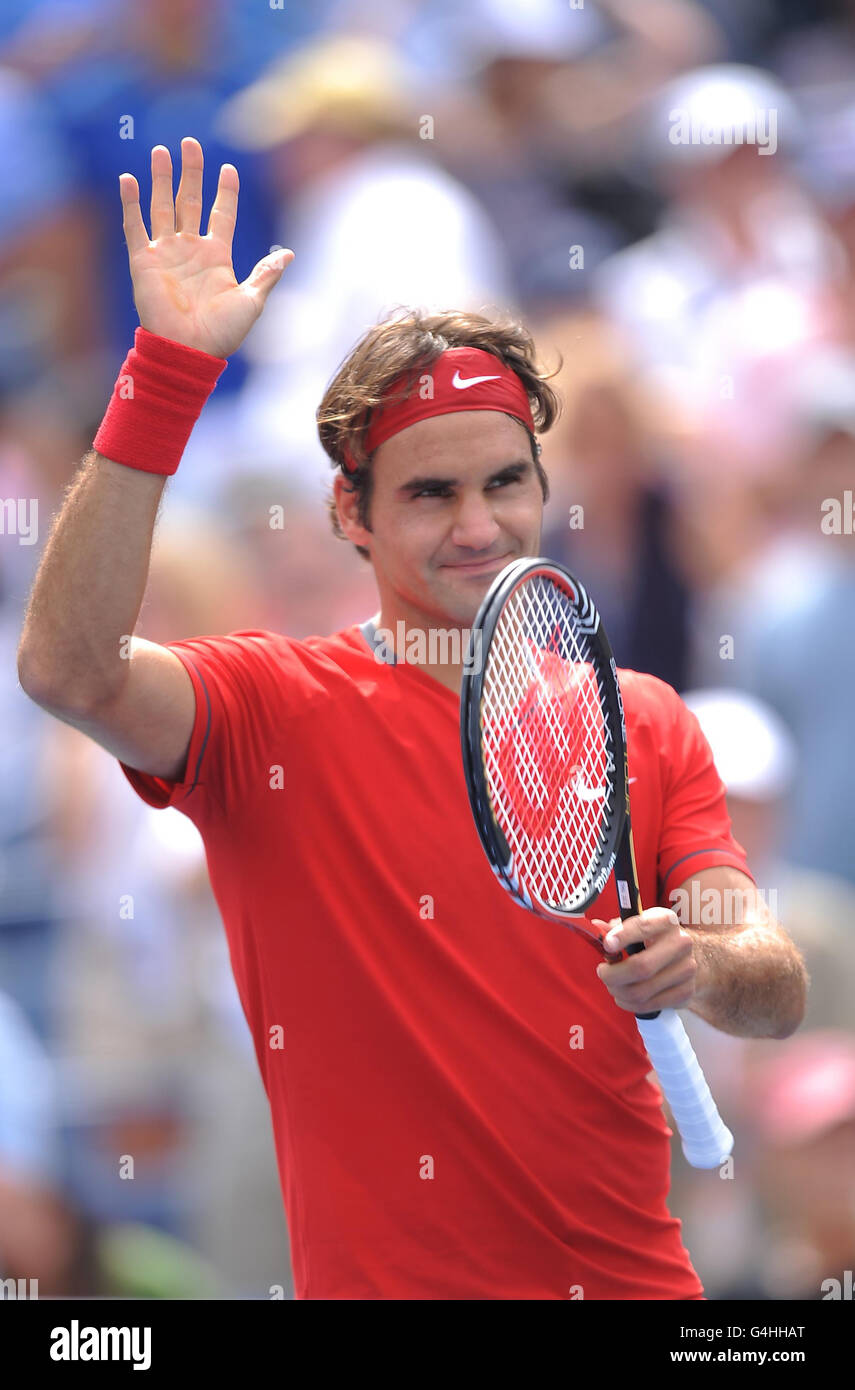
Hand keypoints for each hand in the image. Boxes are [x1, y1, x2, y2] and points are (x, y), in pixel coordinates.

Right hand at [119, 136, 293, 356]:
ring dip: (161, 178)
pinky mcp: (143, 261)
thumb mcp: (252, 301)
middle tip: (190, 143)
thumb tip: (290, 254)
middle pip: (190, 201)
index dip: (225, 191)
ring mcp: (166, 253)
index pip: (222, 214)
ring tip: (161, 151)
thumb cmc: (222, 333)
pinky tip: (129, 179)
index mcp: (217, 256)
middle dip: (190, 172)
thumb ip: (267, 274)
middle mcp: (190, 249)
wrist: (190, 351)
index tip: (228, 168)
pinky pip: (134, 227)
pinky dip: (130, 204)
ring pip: (163, 206)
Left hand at [592, 908, 696, 1013]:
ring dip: (618, 991)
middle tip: (602, 972)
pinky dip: (629, 1004)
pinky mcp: (686, 992)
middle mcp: (681, 944)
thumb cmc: (655, 938)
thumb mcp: (638, 924)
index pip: (643, 927)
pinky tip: (624, 996)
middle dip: (613, 974)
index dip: (623, 936)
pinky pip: (649, 1005)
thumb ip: (616, 927)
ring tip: (612, 984)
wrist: (688, 955)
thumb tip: (596, 928)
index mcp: (666, 921)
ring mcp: (686, 969)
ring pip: (641, 991)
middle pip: (641, 967)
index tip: (607, 945)